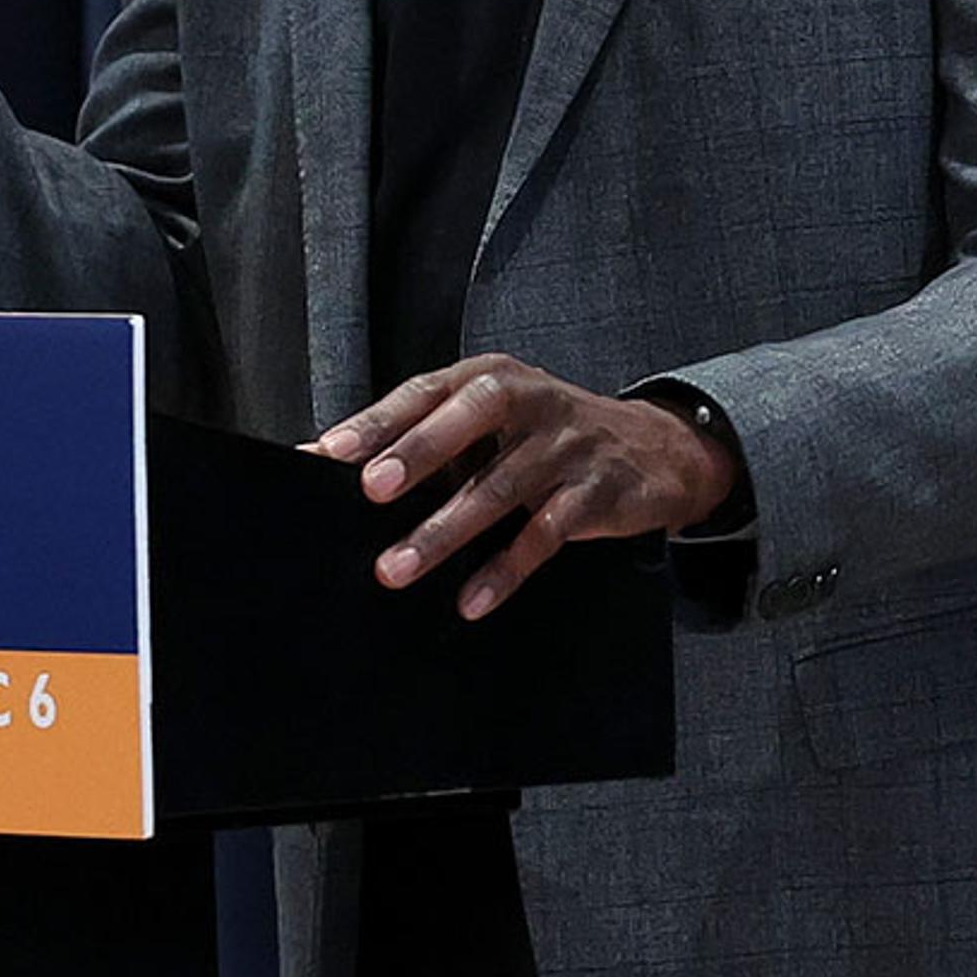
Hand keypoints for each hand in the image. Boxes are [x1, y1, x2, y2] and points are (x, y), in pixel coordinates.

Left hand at [312, 356, 743, 621]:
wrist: (657, 451)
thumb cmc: (548, 438)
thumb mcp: (490, 425)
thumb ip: (418, 437)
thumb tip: (319, 457)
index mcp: (494, 378)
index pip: (430, 390)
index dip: (382, 419)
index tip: (332, 452)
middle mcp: (533, 401)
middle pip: (474, 416)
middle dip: (420, 453)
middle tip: (373, 491)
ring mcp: (569, 444)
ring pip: (503, 484)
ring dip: (446, 531)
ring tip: (397, 568)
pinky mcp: (598, 490)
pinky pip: (546, 532)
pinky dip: (506, 569)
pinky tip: (472, 598)